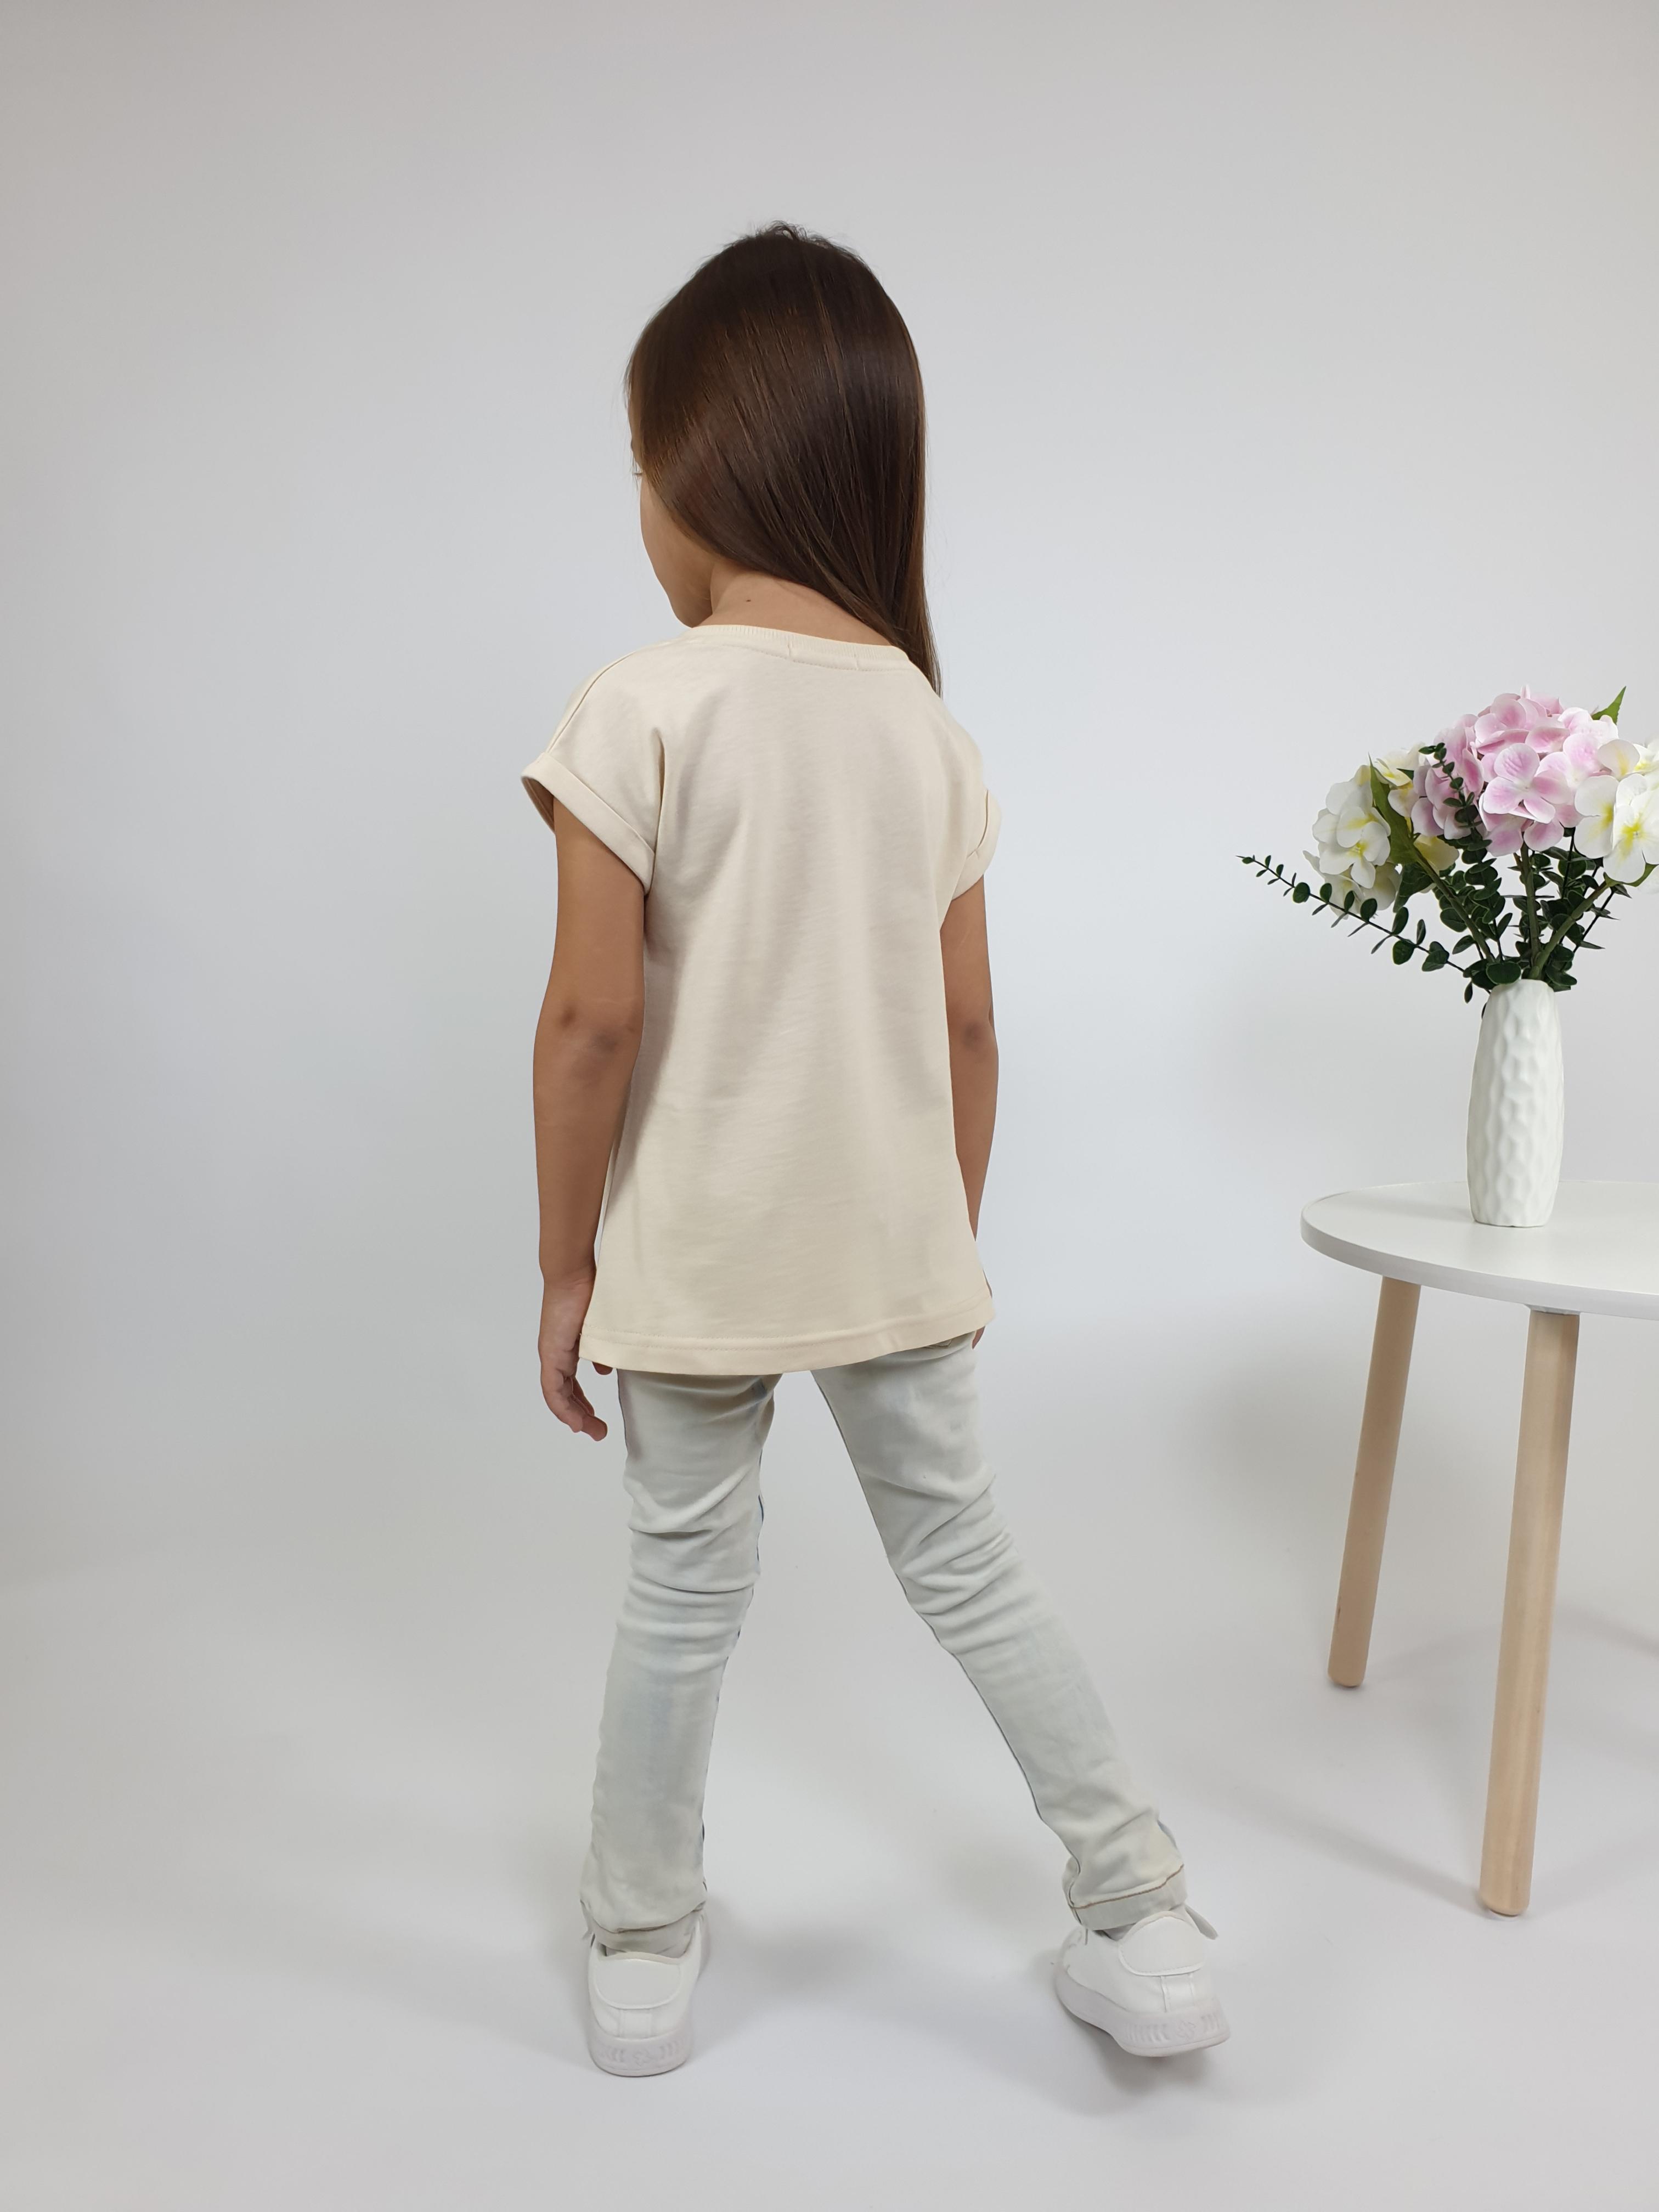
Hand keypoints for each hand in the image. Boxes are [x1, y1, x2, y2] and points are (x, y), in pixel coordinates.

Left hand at [539, 1269, 612, 1440]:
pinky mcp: (551, 1353)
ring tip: (593, 1431)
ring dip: (574, 1416)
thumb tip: (604, 1371)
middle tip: (598, 1432)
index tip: (594, 1419)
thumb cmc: (590, 1292)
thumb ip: (600, 1351)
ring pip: (558, 1396)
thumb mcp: (601, 1329)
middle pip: (563, 1395)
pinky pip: (553, 1389)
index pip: (569, 1385)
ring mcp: (551, 1354)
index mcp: (565, 1349)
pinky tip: (576, 1422)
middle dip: (580, 1415)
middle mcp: (555, 1354)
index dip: (580, 1404)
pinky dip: (563, 1408)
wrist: (572, 1273)